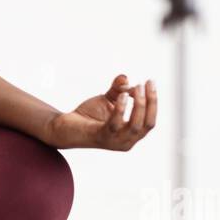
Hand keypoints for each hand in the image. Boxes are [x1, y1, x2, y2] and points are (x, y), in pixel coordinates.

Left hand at [42, 74, 156, 150]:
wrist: (65, 127)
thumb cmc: (89, 116)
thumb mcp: (107, 100)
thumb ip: (118, 89)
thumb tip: (125, 77)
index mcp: (131, 135)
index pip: (150, 121)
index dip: (153, 102)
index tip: (151, 82)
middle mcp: (126, 142)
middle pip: (147, 124)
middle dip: (150, 102)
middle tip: (145, 83)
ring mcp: (115, 142)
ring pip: (135, 125)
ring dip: (138, 105)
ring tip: (136, 87)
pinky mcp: (101, 137)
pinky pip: (115, 124)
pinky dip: (121, 109)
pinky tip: (122, 95)